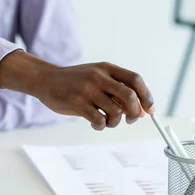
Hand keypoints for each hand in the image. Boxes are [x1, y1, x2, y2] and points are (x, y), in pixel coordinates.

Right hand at [0, 52, 153, 130]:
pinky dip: (101, 126)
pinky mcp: (77, 103)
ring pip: (116, 112)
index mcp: (106, 68)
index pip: (135, 80)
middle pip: (129, 97)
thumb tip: (141, 111)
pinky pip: (99, 120)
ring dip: (115, 122)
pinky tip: (95, 124)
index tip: (149, 110)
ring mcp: (87, 90)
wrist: (45, 79)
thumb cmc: (74, 81)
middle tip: (130, 119)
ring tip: (107, 121)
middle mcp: (99, 77)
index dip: (146, 96)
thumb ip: (117, 90)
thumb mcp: (96, 77)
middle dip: (134, 112)